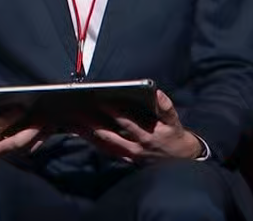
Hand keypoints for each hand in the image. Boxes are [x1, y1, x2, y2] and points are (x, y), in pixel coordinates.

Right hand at [0, 106, 47, 155]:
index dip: (9, 118)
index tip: (21, 109)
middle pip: (16, 143)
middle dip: (31, 132)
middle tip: (42, 121)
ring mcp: (5, 155)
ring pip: (25, 149)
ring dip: (39, 138)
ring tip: (49, 126)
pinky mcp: (13, 156)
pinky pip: (28, 150)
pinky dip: (38, 142)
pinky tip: (46, 133)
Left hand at [82, 89, 203, 161]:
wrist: (181, 160)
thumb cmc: (174, 135)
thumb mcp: (174, 121)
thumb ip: (165, 107)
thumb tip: (156, 93)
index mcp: (148, 134)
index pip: (127, 123)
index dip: (113, 112)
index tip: (99, 101)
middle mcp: (136, 147)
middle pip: (110, 135)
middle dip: (92, 123)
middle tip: (76, 111)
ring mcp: (130, 155)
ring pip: (104, 144)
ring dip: (88, 133)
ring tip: (71, 121)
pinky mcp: (126, 159)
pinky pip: (106, 150)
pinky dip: (93, 141)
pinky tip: (81, 132)